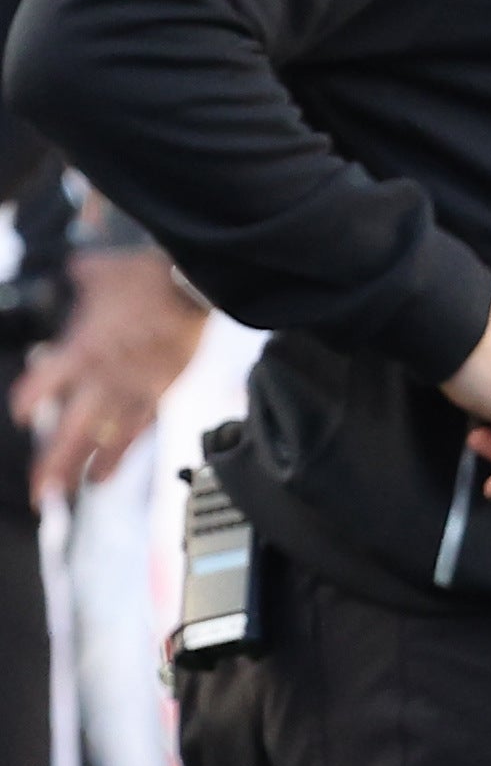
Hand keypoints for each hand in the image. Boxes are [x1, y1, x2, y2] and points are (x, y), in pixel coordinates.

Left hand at [14, 244, 200, 501]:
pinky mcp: (157, 393)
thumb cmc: (147, 277)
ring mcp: (132, 390)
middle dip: (54, 463)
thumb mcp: (98, 272)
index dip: (32, 400)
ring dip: (81, 468)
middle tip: (38, 491)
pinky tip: (103, 474)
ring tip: (63, 493)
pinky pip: (134, 431)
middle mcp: (104, 377)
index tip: (22, 415)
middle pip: (74, 430)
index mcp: (83, 348)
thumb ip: (80, 279)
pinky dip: (117, 455)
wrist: (195, 286)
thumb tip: (77, 272)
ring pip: (103, 440)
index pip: (46, 383)